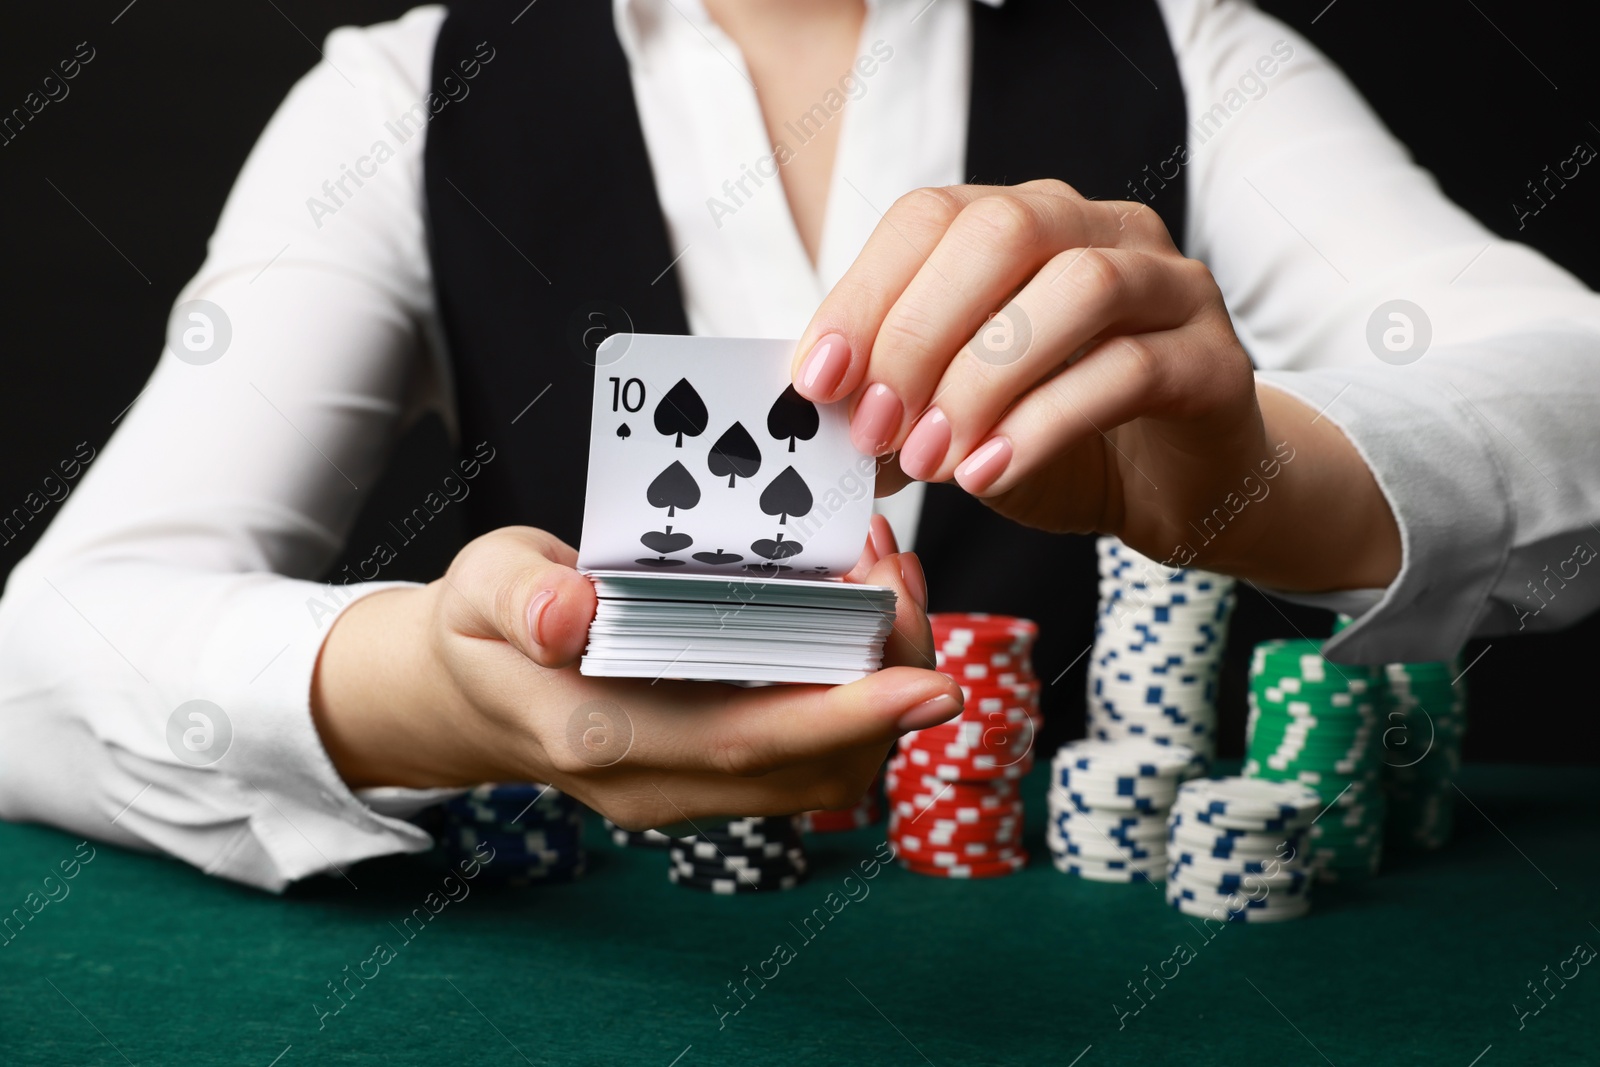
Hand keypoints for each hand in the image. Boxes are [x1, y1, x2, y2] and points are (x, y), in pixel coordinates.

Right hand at [311, 518, 958, 829]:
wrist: (469, 691)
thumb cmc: (484, 629)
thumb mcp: (479, 588)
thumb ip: (519, 598)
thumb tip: (570, 612)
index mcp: (603, 739)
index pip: (747, 742)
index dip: (847, 715)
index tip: (927, 680)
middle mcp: (660, 783)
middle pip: (815, 765)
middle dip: (888, 685)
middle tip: (903, 578)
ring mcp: (692, 787)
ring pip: (826, 768)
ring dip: (880, 686)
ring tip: (888, 580)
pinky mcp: (715, 771)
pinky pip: (810, 750)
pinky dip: (855, 690)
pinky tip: (858, 610)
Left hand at [791, 181, 1270, 563]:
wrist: (1182, 492)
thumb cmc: (1063, 441)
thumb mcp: (960, 415)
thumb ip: (897, 399)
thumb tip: (810, 416)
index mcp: (1029, 224)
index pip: (932, 217)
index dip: (865, 293)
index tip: (815, 380)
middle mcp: (1104, 231)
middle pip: (1004, 231)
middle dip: (920, 332)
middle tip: (874, 427)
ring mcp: (1171, 288)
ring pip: (1077, 288)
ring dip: (983, 378)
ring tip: (931, 461)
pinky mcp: (1215, 362)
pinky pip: (1129, 371)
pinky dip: (1043, 425)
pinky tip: (989, 475)